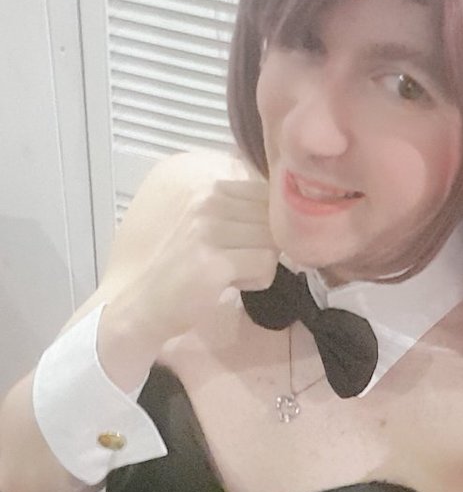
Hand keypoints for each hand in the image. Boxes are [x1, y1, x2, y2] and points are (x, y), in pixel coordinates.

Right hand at [115, 158, 278, 345]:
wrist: (142, 303)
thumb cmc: (182, 267)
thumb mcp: (210, 225)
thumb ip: (243, 212)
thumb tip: (290, 210)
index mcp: (209, 188)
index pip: (268, 195)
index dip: (266, 224)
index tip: (243, 243)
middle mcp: (209, 201)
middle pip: (274, 219)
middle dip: (264, 245)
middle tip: (235, 262)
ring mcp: (209, 229)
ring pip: (273, 242)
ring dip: (260, 265)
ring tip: (230, 273)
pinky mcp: (213, 261)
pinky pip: (265, 265)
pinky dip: (255, 281)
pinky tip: (229, 284)